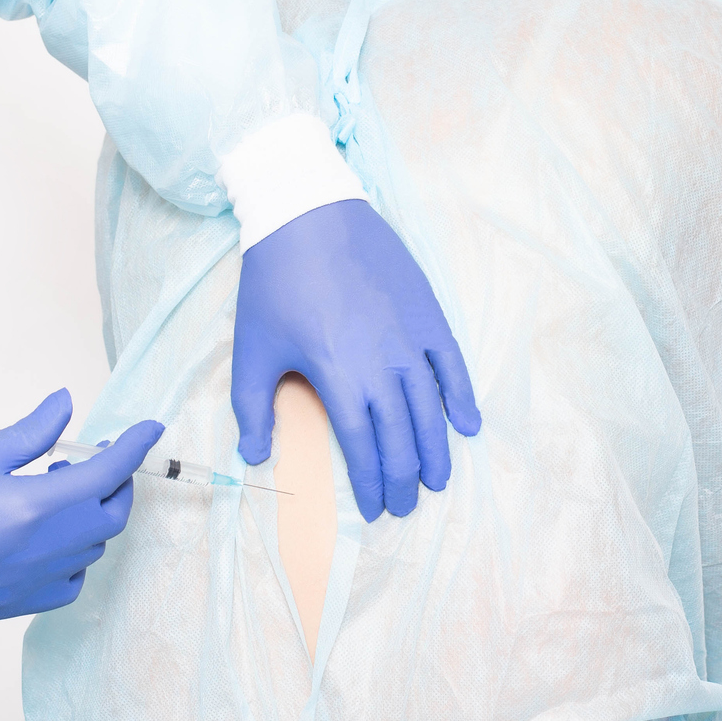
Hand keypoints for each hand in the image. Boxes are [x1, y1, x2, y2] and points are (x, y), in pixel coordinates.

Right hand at [0, 390, 162, 626]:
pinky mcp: (20, 604)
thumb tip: (64, 404)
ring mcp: (36, 581)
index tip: (150, 429)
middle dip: (115, 482)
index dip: (135, 446)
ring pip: (94, 548)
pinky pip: (71, 582)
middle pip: (111, 514)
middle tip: (94, 459)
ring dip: (92, 516)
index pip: (108, 471)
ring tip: (56, 492)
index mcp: (37, 505)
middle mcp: (48, 548)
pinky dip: (75, 556)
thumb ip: (28, 432)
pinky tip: (48, 539)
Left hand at [231, 199, 479, 520]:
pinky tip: (468, 425)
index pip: (364, 447)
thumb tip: (255, 456)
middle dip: (405, 479)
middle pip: (403, 437)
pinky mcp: (427, 313)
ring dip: (437, 451)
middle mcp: (383, 364)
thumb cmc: (275, 281)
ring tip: (437, 481)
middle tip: (405, 505)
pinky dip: (462, 397)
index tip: (374, 508)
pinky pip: (452, 365)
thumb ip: (253, 407)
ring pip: (432, 409)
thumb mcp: (253, 348)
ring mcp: (410, 338)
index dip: (372, 483)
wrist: (308, 212)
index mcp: (339, 376)